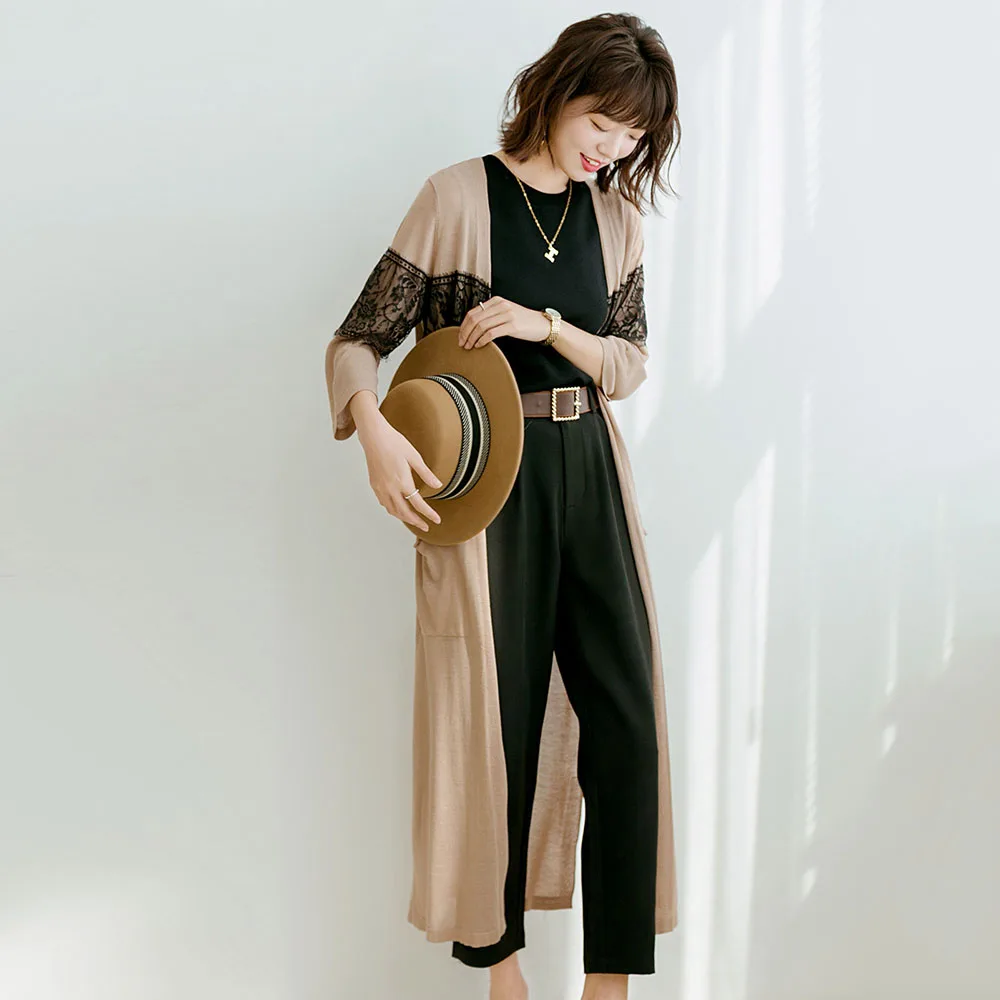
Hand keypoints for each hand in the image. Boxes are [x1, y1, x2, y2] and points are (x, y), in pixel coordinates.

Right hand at [358, 414, 442, 531]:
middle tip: (425, 527)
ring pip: (392, 510)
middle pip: (404, 512)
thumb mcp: (415, 457)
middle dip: (416, 522)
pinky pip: (384, 503)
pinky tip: (397, 508)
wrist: (374, 436)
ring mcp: (381, 488)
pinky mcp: (374, 485)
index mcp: (402, 482)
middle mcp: (390, 489)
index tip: (436, 520)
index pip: (418, 504)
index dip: (429, 514)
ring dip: (404, 518)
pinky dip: (392, 510)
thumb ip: (426, 473)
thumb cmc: (395, 443)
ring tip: (413, 520)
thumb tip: (438, 485)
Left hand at [458, 296, 549, 348]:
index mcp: (496, 301)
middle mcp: (501, 306)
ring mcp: (507, 315)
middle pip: (475, 319)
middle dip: (465, 333)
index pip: (473, 312)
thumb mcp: (506, 312)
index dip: (463, 325)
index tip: (460, 336)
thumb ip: (491, 314)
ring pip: (481, 327)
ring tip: (469, 346)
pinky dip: (482, 340)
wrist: (542, 324)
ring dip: (472, 338)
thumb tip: (473, 326)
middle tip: (462, 343)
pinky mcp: (512, 326)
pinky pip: (491, 333)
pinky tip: (479, 345)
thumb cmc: (523, 321)